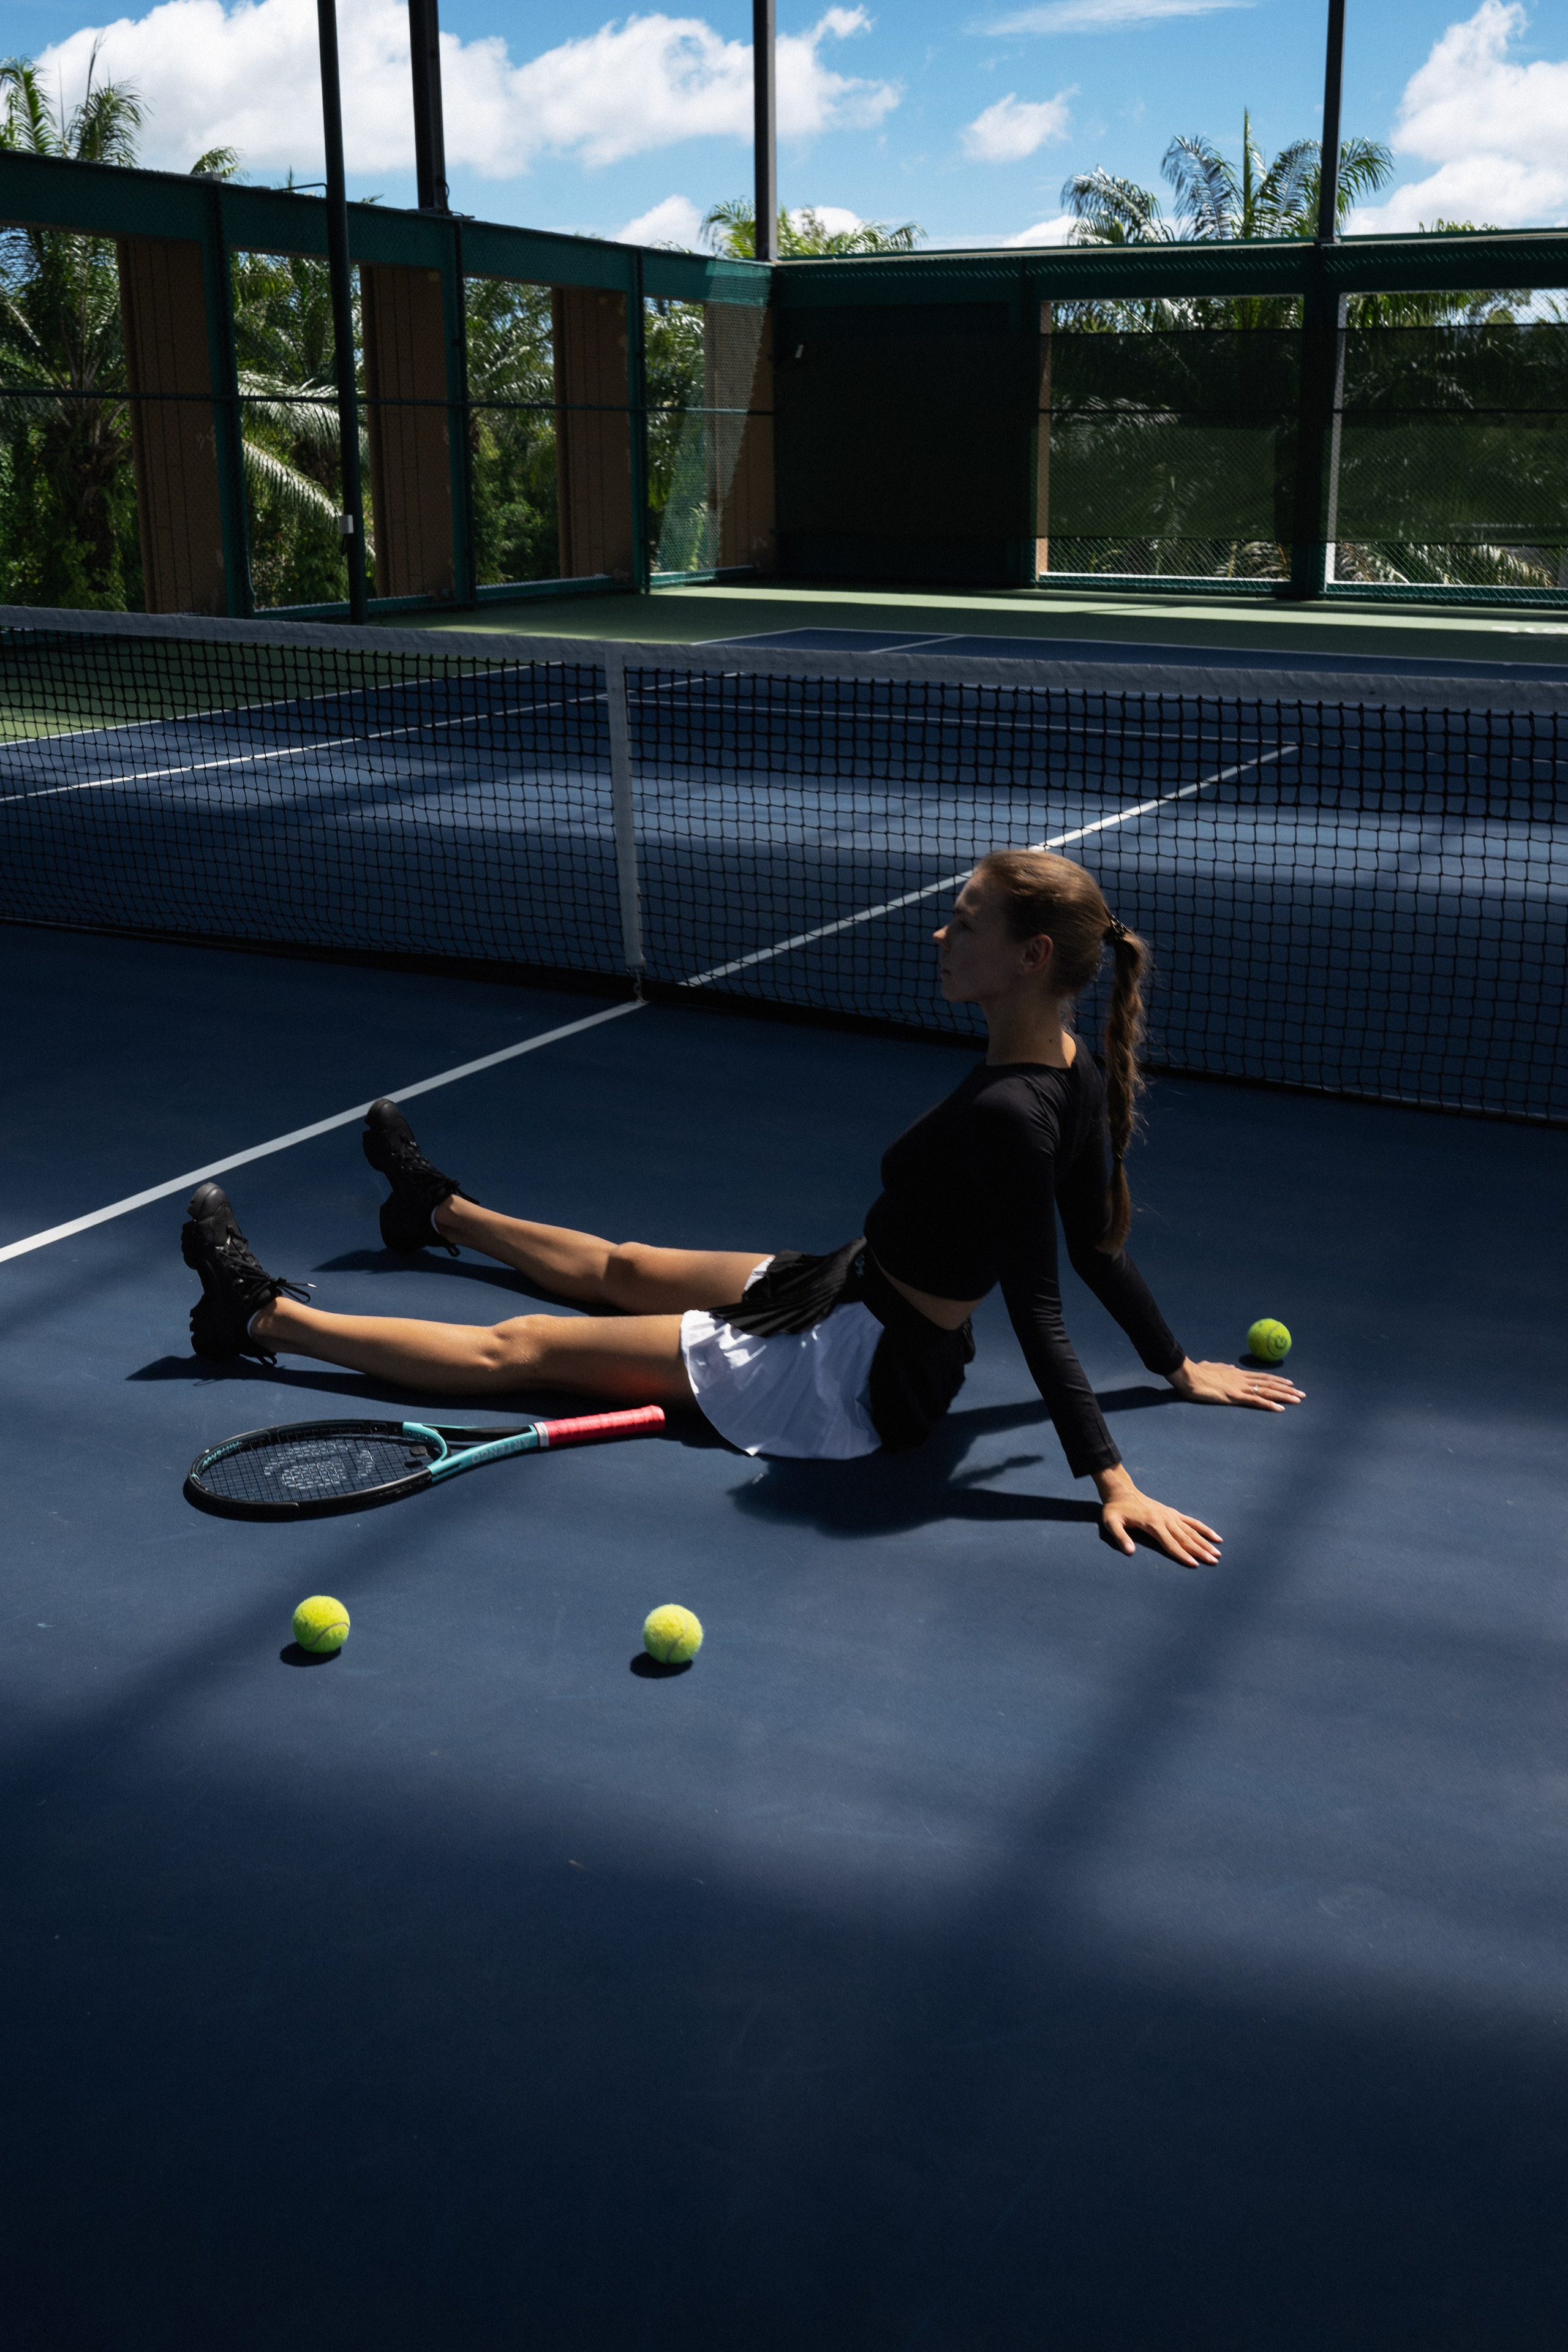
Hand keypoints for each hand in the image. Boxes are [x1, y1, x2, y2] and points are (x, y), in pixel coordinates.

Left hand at [1093, 1467, 1220, 1568]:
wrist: (1122, 1491)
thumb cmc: (1115, 1509)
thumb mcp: (1111, 1523)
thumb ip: (1121, 1537)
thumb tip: (1130, 1552)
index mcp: (1153, 1524)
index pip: (1170, 1543)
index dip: (1182, 1555)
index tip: (1195, 1564)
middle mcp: (1165, 1519)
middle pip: (1185, 1538)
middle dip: (1200, 1551)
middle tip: (1214, 1561)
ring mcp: (1171, 1515)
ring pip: (1191, 1531)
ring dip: (1205, 1542)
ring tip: (1218, 1553)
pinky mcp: (1172, 1513)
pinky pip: (1191, 1521)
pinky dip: (1203, 1529)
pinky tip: (1215, 1536)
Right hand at [1167, 1357, 1303, 1410]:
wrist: (1188, 1374)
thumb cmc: (1196, 1371)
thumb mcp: (1211, 1367)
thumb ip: (1222, 1367)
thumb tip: (1229, 1366)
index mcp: (1237, 1373)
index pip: (1262, 1377)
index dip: (1277, 1380)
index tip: (1290, 1383)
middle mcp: (1242, 1379)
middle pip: (1269, 1384)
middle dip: (1287, 1389)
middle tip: (1302, 1394)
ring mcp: (1239, 1388)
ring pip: (1267, 1391)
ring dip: (1284, 1396)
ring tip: (1298, 1400)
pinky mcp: (1234, 1396)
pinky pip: (1256, 1401)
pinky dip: (1270, 1405)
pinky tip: (1280, 1408)